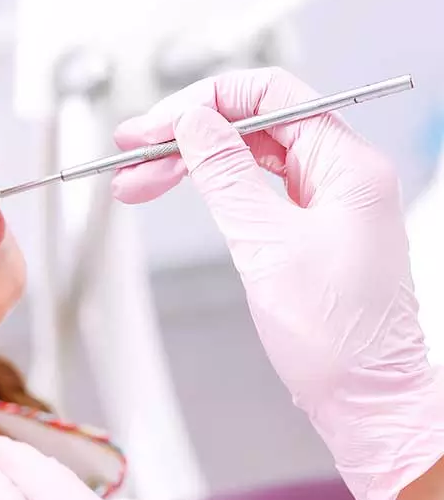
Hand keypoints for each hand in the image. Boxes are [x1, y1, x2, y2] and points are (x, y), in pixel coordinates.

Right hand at [112, 67, 443, 499]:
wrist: (367, 403)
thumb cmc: (336, 340)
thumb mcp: (264, 247)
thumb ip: (224, 175)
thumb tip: (193, 122)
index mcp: (347, 166)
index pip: (271, 96)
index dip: (204, 102)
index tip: (154, 126)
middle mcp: (343, 175)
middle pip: (255, 125)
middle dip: (187, 135)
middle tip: (130, 154)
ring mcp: (329, 203)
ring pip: (251, 158)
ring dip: (192, 164)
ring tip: (136, 182)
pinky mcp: (313, 232)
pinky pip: (259, 191)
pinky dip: (215, 190)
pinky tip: (180, 194)